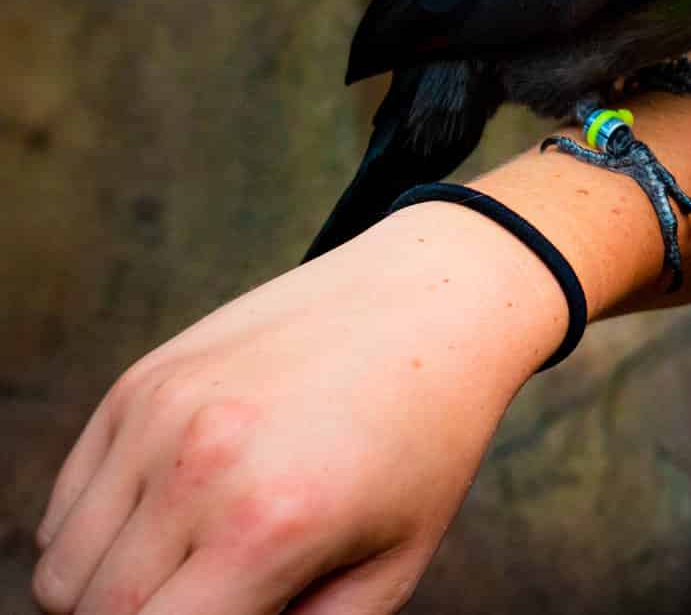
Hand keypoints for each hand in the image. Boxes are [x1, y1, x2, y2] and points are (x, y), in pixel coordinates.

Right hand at [31, 204, 562, 614]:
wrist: (436, 299)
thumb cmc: (426, 443)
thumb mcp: (391, 567)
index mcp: (269, 526)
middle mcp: (199, 466)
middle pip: (97, 612)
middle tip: (217, 597)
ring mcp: (159, 416)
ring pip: (61, 570)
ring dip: (108, 589)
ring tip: (193, 566)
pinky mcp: (139, 383)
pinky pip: (66, 505)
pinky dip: (97, 535)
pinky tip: (175, 513)